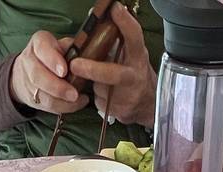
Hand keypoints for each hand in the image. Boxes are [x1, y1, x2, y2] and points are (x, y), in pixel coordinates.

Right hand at [10, 31, 87, 114]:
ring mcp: (26, 79)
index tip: (64, 71)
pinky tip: (76, 104)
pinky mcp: (30, 97)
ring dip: (60, 101)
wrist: (31, 69)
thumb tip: (87, 54)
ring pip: (41, 94)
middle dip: (57, 87)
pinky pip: (45, 105)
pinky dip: (62, 107)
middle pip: (38, 75)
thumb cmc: (54, 54)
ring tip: (77, 100)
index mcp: (39, 42)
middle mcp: (29, 59)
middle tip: (74, 94)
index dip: (53, 61)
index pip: (42, 48)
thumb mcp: (63, 45)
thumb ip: (73, 48)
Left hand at [68, 5, 156, 127]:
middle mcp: (134, 76)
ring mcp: (127, 96)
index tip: (114, 8)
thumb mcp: (131, 54)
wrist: (147, 104)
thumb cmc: (133, 72)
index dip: (125, 22)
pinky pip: (98, 101)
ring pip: (99, 88)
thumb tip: (95, 14)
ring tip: (100, 81)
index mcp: (138, 56)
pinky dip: (96, 96)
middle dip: (93, 70)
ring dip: (93, 83)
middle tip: (75, 64)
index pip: (134, 36)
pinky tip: (105, 94)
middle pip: (113, 73)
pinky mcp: (119, 111)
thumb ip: (117, 39)